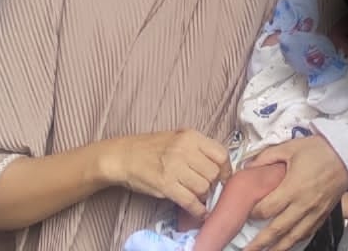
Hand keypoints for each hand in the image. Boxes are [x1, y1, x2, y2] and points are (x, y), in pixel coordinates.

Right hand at [106, 130, 231, 218]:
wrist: (122, 156)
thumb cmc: (150, 148)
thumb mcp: (177, 138)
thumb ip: (198, 148)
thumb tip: (219, 166)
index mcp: (190, 136)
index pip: (221, 154)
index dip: (225, 169)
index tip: (223, 177)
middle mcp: (184, 150)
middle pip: (213, 173)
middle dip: (212, 184)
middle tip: (206, 187)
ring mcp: (174, 168)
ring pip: (203, 188)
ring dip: (203, 196)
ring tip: (197, 196)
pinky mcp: (165, 186)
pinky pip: (190, 201)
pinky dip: (198, 210)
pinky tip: (199, 212)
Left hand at [242, 136, 347, 250]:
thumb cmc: (321, 150)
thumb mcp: (290, 147)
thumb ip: (266, 158)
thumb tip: (248, 167)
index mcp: (293, 187)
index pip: (267, 209)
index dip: (254, 213)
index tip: (246, 213)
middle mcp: (303, 204)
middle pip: (277, 229)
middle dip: (260, 242)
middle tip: (246, 249)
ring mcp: (314, 212)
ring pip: (293, 237)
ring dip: (277, 248)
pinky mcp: (323, 215)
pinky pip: (307, 233)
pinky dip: (295, 242)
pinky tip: (287, 245)